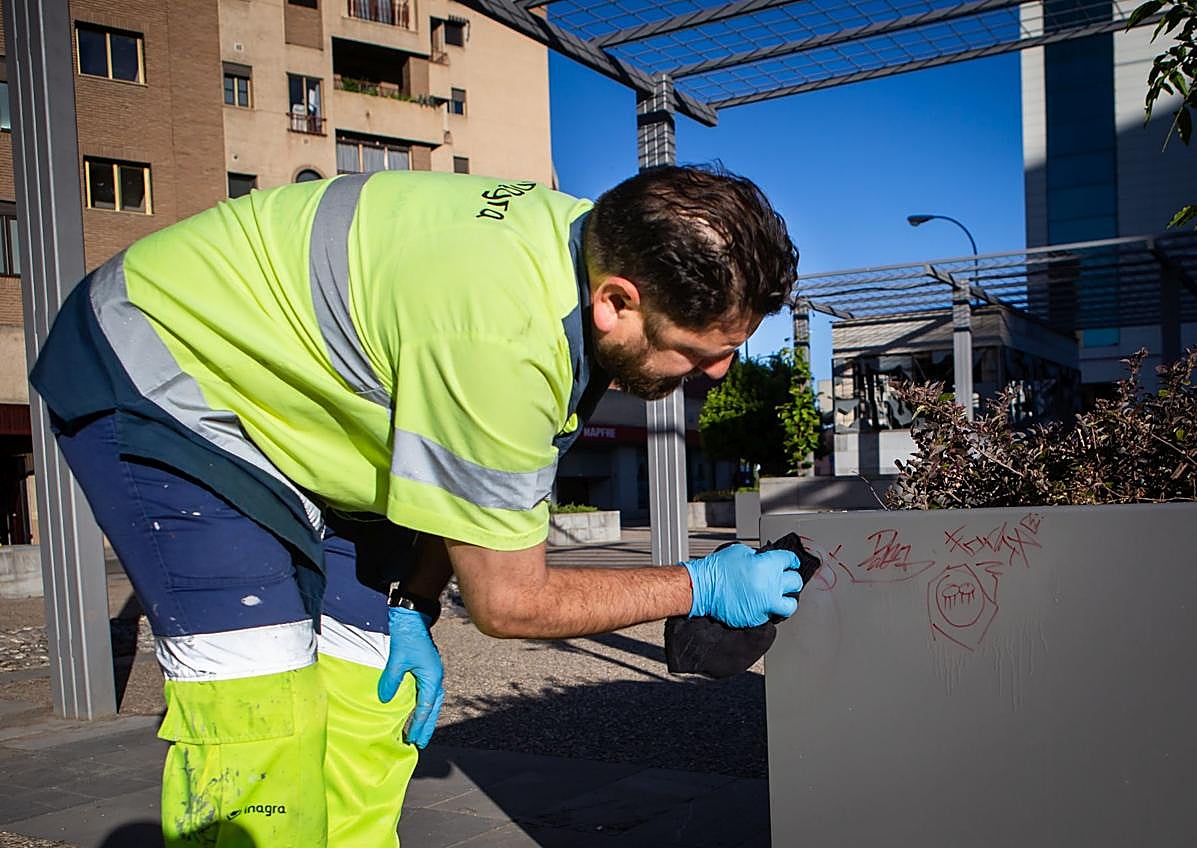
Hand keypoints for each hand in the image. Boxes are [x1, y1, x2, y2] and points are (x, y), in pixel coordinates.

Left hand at [378, 607, 444, 748]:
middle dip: (426, 725)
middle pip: (433, 707)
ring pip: (431, 700)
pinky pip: (427, 692)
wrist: (412, 614)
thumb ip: (392, 680)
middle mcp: (435, 676)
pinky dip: (422, 704)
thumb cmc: (407, 635)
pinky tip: (415, 709)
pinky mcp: (426, 668)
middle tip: (419, 743)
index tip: (411, 740)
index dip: (418, 724)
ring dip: (426, 716)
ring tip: (418, 731)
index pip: (425, 707)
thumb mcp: (397, 658)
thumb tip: (385, 700)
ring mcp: (432, 672)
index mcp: (431, 676)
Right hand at [682, 543, 802, 627]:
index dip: (790, 560)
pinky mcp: (757, 618)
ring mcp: (765, 604)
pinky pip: (770, 616)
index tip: (789, 563)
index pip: (790, 560)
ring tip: (779, 598)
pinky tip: (758, 605)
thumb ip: (758, 556)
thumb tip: (766, 561)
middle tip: (785, 579)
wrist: (702, 588)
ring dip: (786, 600)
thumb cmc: (717, 569)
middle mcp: (771, 585)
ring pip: (789, 605)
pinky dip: (766, 611)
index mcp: (769, 565)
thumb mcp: (740, 551)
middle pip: (795, 582)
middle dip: (791, 579)